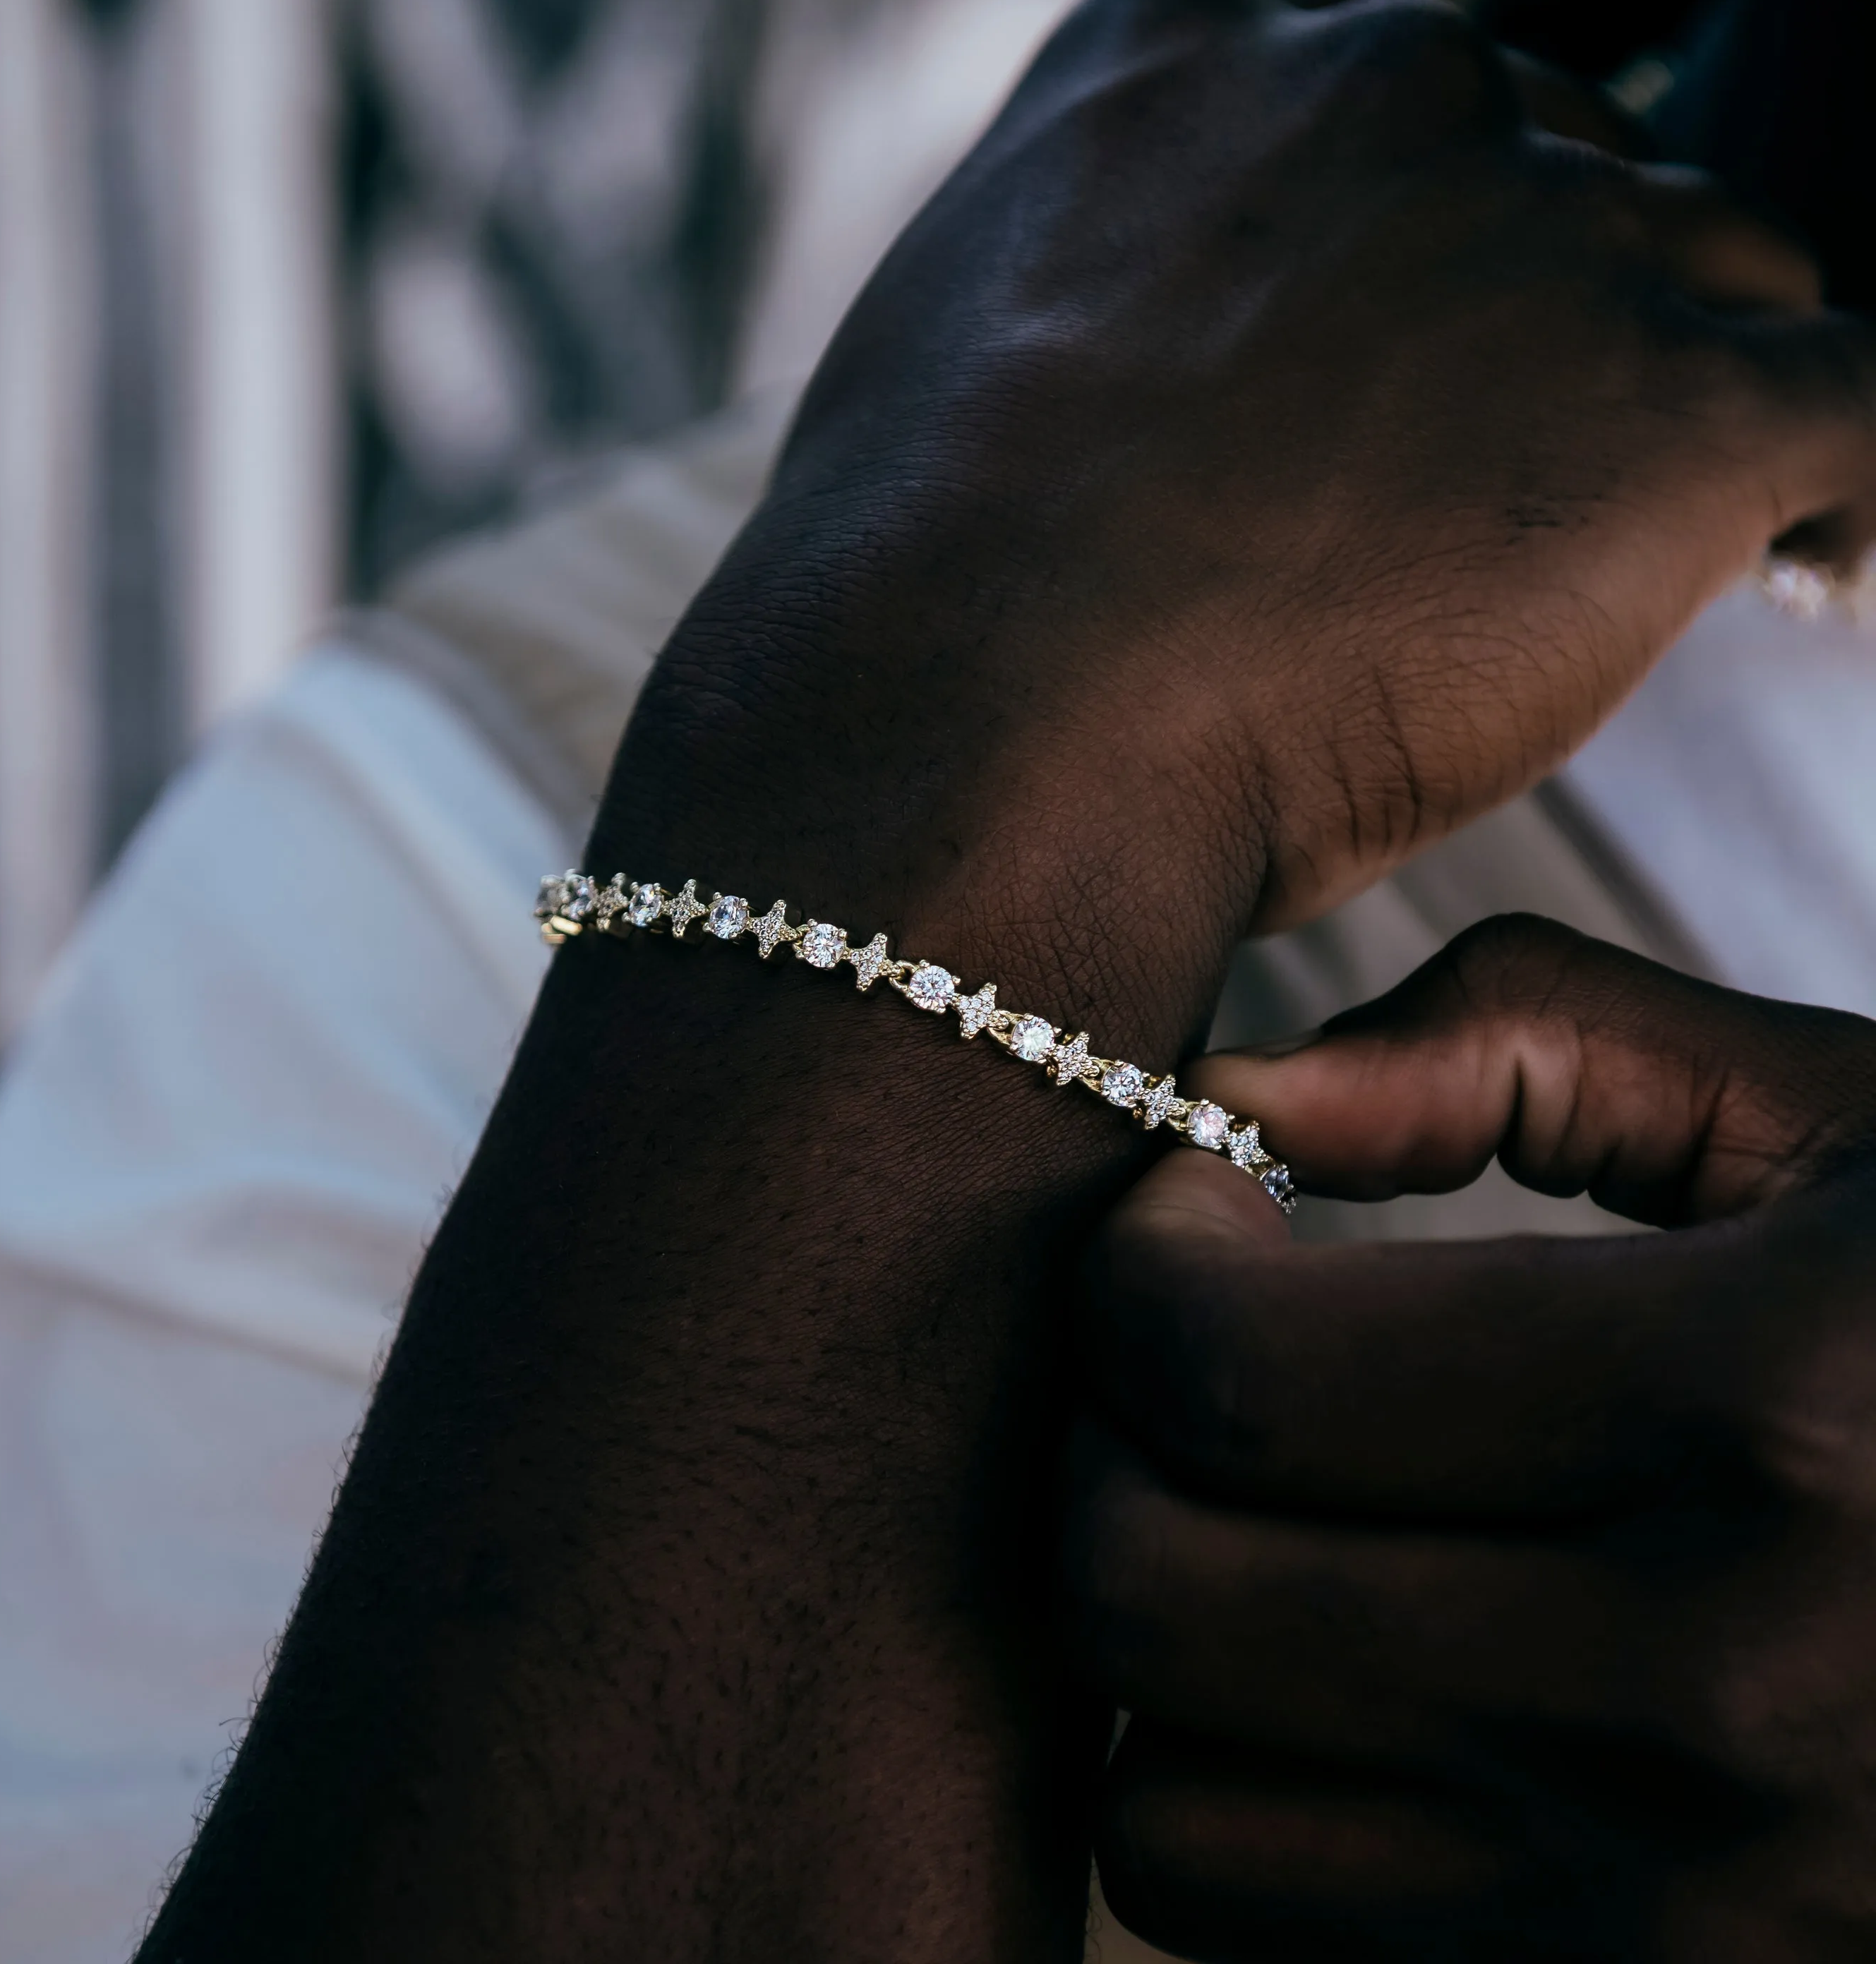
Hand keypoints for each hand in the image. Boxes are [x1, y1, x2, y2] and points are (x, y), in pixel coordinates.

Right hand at [605, 0, 1875, 1058]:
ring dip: (1677, 423)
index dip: (1437, 243)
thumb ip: (1103, 295)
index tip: (1434, 362)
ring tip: (1629, 573)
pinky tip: (1805, 579)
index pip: (1398, 108)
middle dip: (1553, 334)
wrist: (959, 746)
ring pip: (1713, 290)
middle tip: (1505, 503)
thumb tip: (1166, 369)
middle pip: (1571, 182)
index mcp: (1192, 55)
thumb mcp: (968, 361)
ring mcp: (1542, 238)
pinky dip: (1851, 499)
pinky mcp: (1675, 413)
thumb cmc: (918, 613)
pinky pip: (1860, 414)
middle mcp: (1385, 89)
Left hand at [1070, 917, 1875, 1958]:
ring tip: (1298, 1531)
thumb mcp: (1853, 1121)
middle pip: (1147, 1599)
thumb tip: (1242, 1095)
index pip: (1230, 1372)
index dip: (1138, 1261)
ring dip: (1177, 1656)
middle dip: (1113, 1443)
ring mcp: (1692, 1944)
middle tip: (1214, 1357)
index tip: (1197, 1212)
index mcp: (1770, 1423)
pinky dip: (1276, 1812)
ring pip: (1163, 1818)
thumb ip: (1532, 1042)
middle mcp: (1717, 1720)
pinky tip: (1388, 1681)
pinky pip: (1283, 1953)